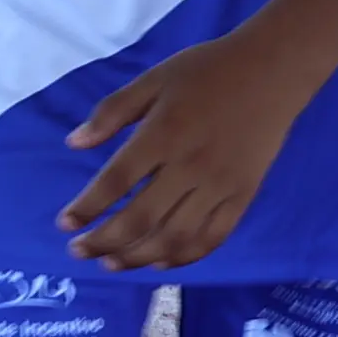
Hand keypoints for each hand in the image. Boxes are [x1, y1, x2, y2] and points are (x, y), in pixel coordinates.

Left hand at [57, 14, 313, 268]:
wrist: (273, 72)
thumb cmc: (207, 71)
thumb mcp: (154, 79)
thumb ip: (112, 112)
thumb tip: (74, 144)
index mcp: (163, 133)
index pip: (117, 181)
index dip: (88, 207)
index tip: (64, 224)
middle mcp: (190, 166)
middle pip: (142, 218)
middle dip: (104, 241)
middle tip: (79, 252)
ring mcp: (220, 186)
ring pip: (175, 237)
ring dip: (138, 257)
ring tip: (111, 264)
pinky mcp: (243, 196)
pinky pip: (212, 238)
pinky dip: (184, 256)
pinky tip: (159, 262)